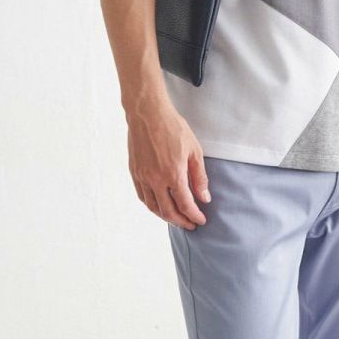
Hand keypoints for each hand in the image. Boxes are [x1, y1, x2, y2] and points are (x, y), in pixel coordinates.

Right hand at [126, 99, 211, 230]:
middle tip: (190, 225)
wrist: (147, 113)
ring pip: (153, 207)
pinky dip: (151, 206)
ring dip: (165, 217)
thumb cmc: (173, 128)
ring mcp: (143, 177)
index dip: (194, 216)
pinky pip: (142, 196)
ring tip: (176, 219)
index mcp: (173, 174)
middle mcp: (156, 180)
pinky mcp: (134, 172)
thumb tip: (204, 197)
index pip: (185, 204)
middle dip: (181, 222)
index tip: (201, 220)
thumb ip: (199, 177)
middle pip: (168, 211)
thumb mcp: (194, 151)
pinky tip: (159, 206)